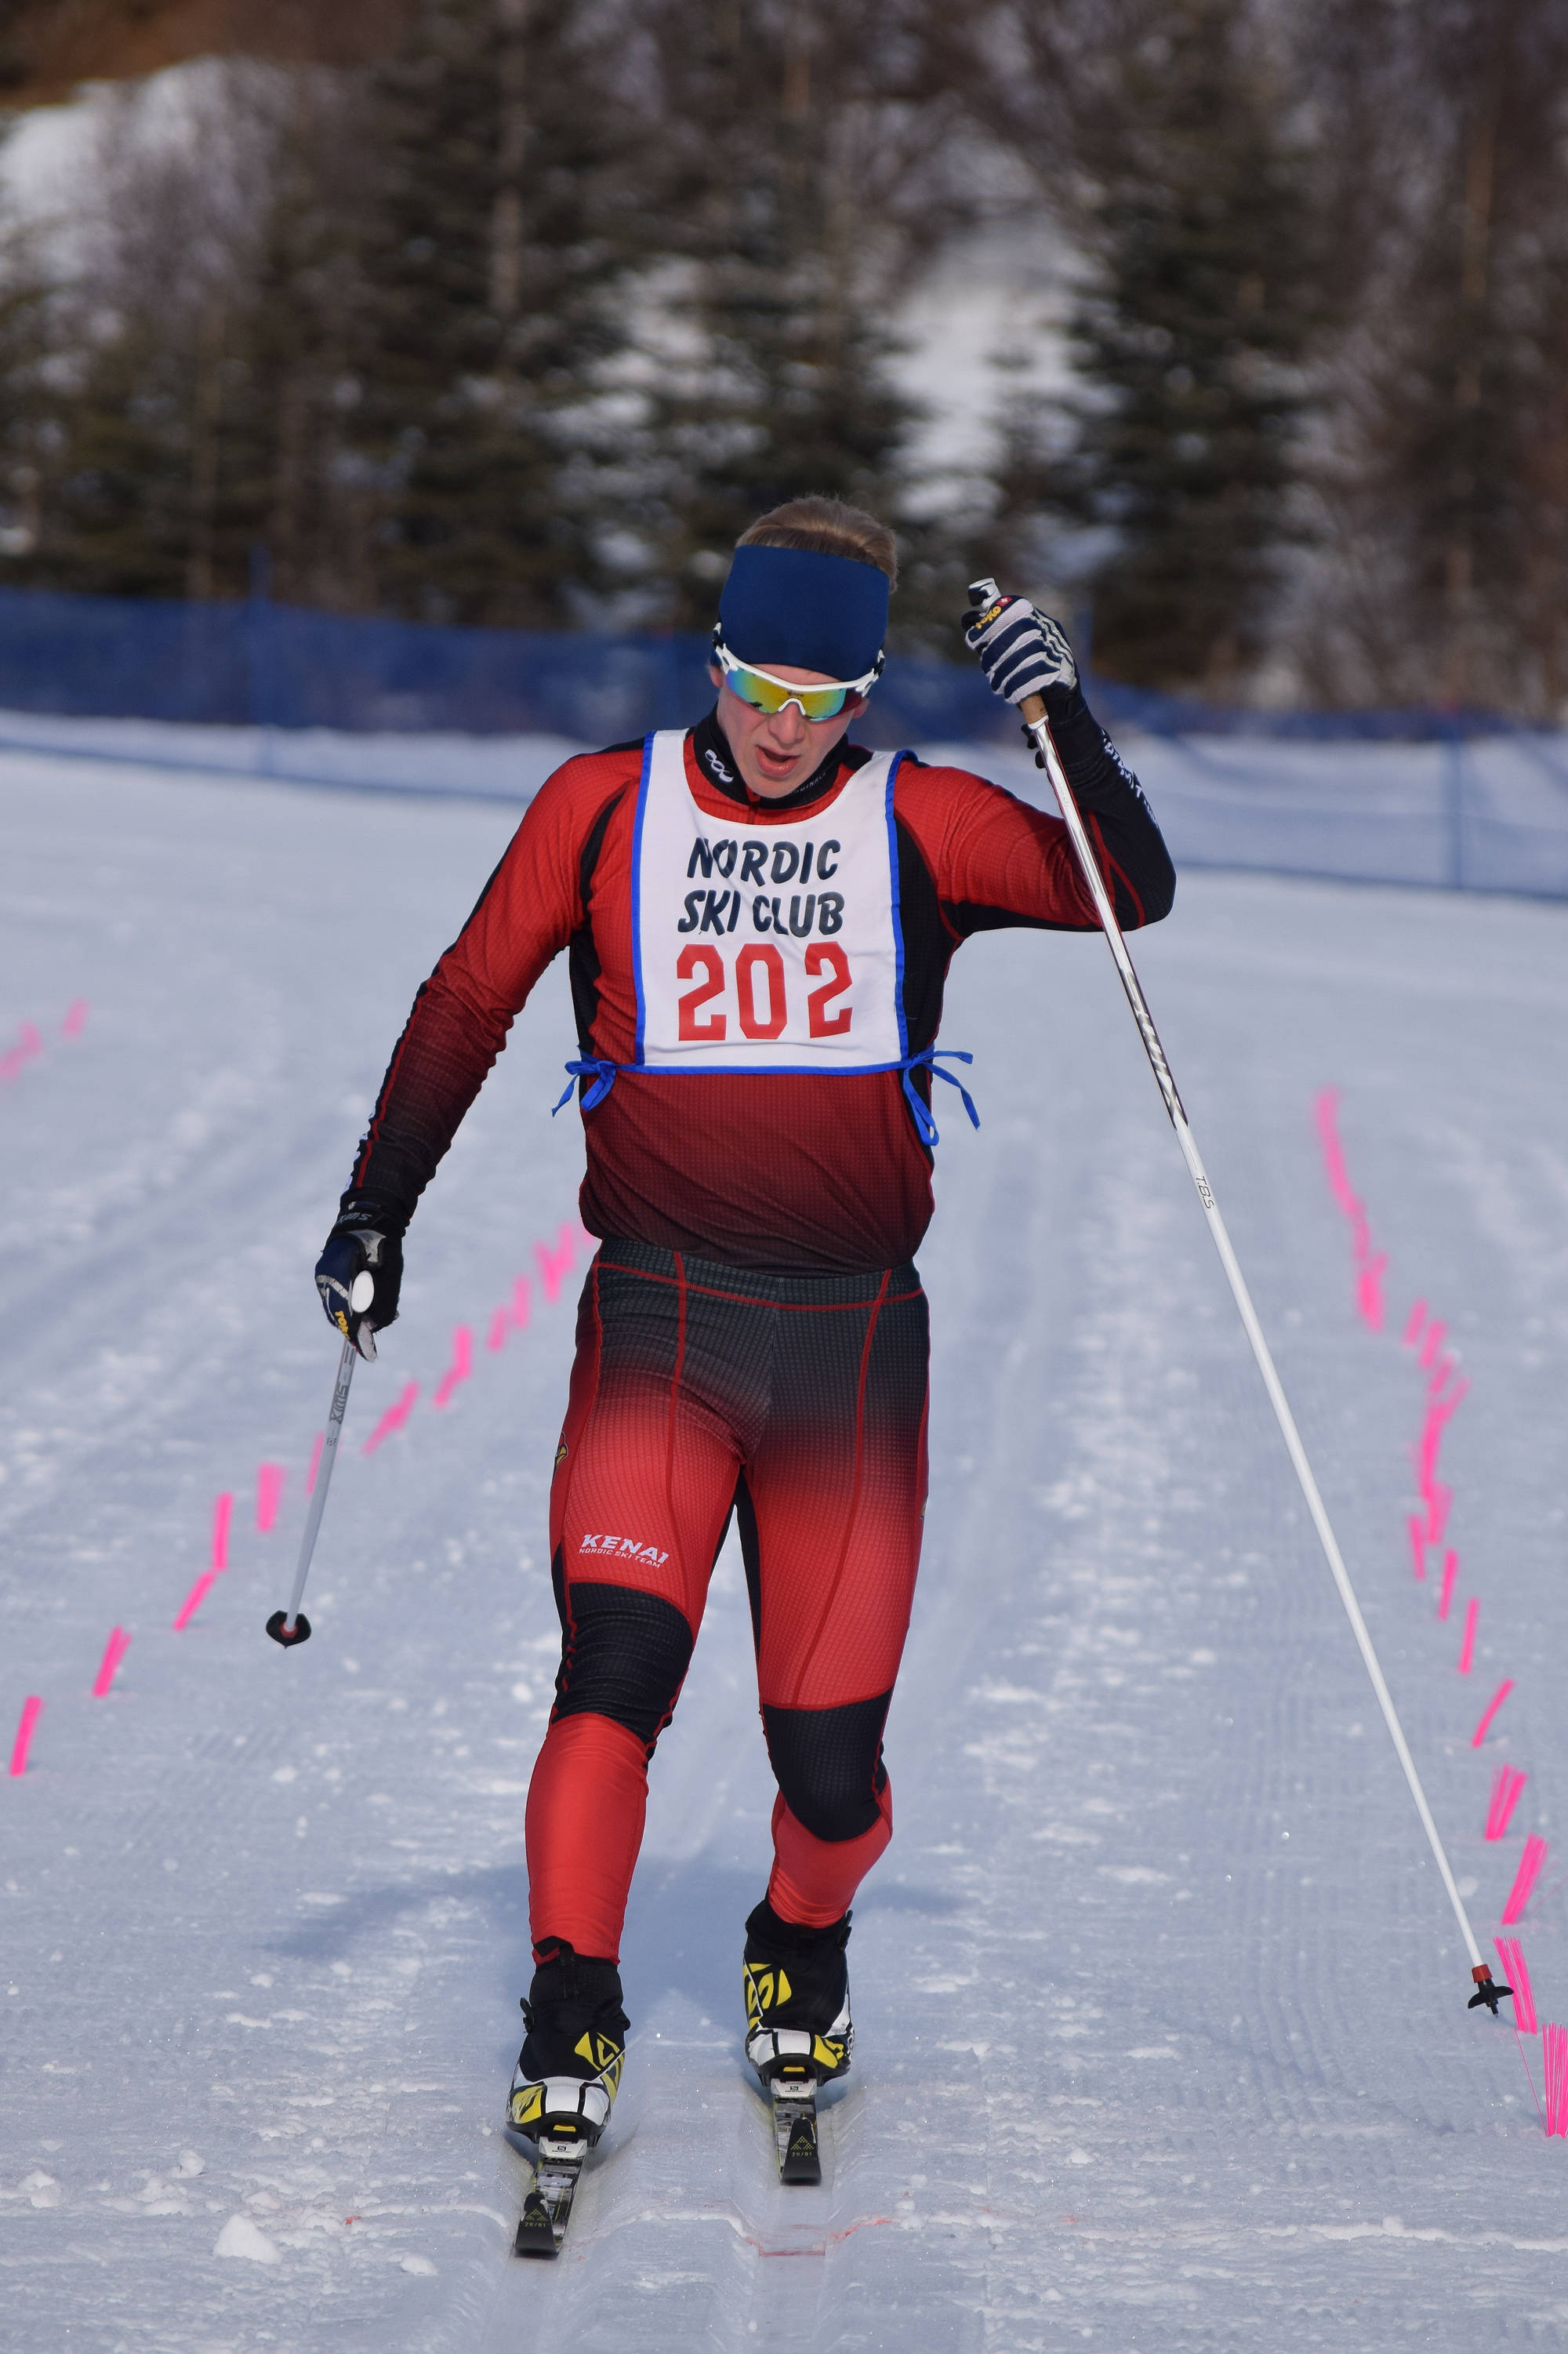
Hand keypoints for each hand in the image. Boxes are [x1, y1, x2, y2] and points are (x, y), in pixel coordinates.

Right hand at [315, 1200, 403, 1360]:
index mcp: (340, 1271)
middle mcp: (326, 1275)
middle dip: (354, 1329)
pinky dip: (350, 1307)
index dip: (356, 1335)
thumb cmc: (383, 1242)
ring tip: (370, 1323)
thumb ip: (383, 1300)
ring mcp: (324, 1275)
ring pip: (336, 1308)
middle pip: (338, 1314)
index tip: (367, 1353)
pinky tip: (363, 1308)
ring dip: (353, 1318)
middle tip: (368, 1345)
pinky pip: (336, 1298)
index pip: (345, 1312)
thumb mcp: (390, 1272)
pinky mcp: (326, 1275)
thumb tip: (374, 1327)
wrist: (370, 1216)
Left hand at [963, 580, 1076, 707]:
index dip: (991, 622)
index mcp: (1035, 618)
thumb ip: (991, 635)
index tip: (973, 640)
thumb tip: (968, 620)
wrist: (1057, 700)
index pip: (1015, 608)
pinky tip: (1010, 694)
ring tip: (997, 685)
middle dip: (996, 650)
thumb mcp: (1007, 650)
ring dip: (1006, 672)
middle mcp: (1049, 628)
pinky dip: (1018, 685)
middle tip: (987, 669)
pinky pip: (1037, 675)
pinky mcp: (1064, 670)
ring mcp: (1059, 648)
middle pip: (1021, 628)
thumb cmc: (1027, 672)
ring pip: (1028, 652)